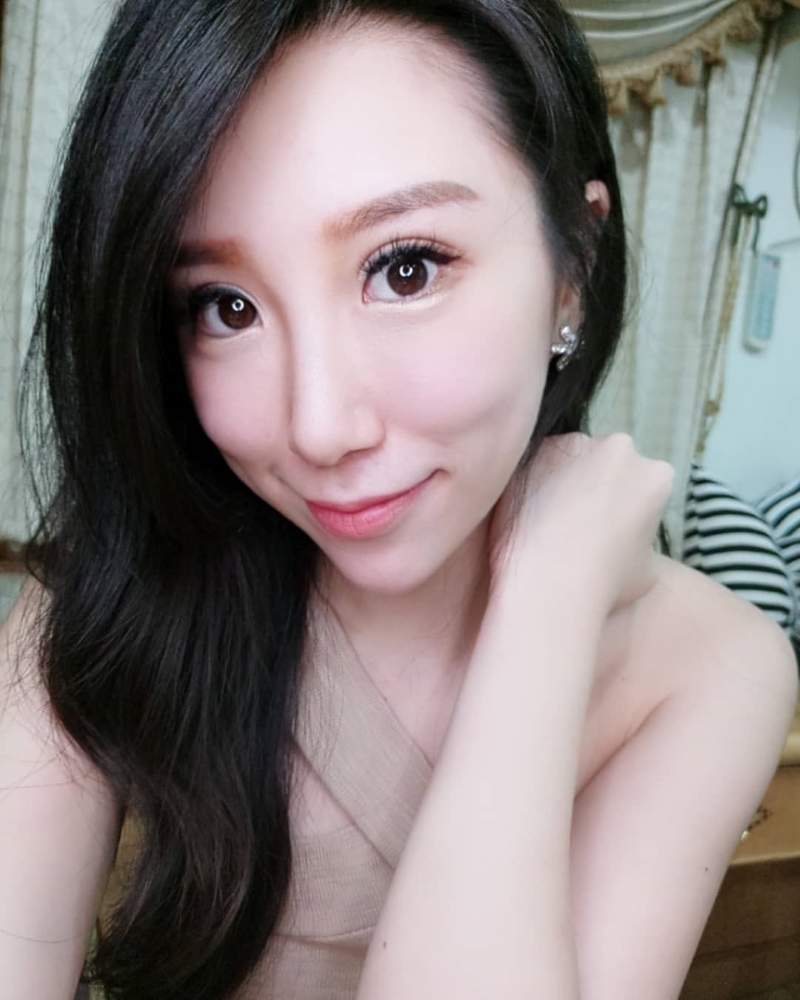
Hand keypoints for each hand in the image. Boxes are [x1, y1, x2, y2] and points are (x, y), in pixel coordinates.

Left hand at [487, 433, 674, 615]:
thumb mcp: (646, 573)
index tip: (607, 529)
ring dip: (562, 478)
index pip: (644, 483)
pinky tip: (526, 512)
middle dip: (594, 484)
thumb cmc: (603, 585)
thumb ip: (642, 543)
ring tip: (546, 519)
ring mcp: (576, 443)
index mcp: (656, 476)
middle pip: (608, 462)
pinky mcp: (536, 448)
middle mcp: (620, 448)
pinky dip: (532, 481)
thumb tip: (630, 542)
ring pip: (571, 457)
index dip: (625, 507)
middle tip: (574, 521)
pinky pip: (536, 461)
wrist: (549, 581)